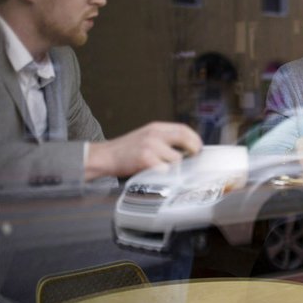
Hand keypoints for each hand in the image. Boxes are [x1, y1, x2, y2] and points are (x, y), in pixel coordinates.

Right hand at [85, 122, 202, 179]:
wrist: (104, 157)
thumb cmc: (125, 151)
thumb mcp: (146, 137)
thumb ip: (164, 139)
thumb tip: (187, 149)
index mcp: (156, 127)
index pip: (183, 128)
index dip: (194, 138)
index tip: (198, 148)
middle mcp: (154, 134)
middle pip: (184, 138)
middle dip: (194, 149)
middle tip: (195, 159)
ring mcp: (150, 146)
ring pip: (176, 158)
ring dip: (176, 167)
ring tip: (167, 170)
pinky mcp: (145, 159)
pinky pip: (164, 169)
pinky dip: (165, 174)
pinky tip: (158, 174)